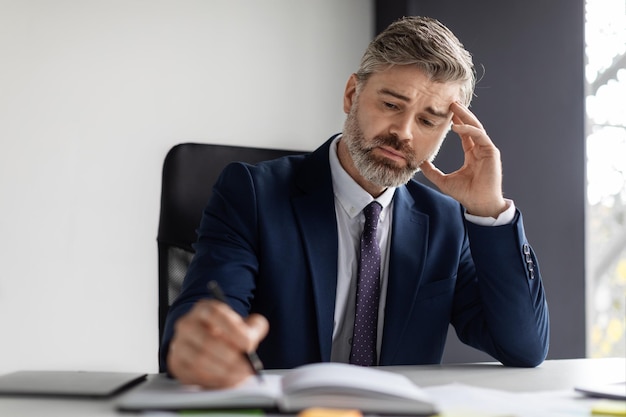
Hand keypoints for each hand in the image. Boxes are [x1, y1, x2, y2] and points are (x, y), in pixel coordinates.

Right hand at [167, 299, 268, 387]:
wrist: (209, 343)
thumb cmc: (228, 333)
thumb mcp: (244, 323)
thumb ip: (254, 326)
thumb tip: (252, 338)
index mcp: (204, 309)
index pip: (214, 314)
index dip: (233, 329)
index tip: (249, 343)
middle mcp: (187, 324)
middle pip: (206, 341)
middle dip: (230, 357)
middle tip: (247, 367)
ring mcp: (179, 344)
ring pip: (199, 361)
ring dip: (223, 372)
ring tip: (240, 375)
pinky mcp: (176, 364)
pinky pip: (193, 375)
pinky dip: (213, 381)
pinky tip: (228, 380)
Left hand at [420, 102, 506, 217]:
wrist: (478, 204)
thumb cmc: (465, 194)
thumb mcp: (443, 180)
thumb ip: (432, 171)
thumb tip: (419, 163)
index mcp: (472, 154)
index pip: (464, 133)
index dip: (456, 122)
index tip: (446, 112)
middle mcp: (480, 149)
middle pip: (470, 126)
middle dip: (461, 113)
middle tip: (451, 101)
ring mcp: (486, 150)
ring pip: (476, 127)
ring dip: (465, 116)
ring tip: (454, 107)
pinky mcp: (491, 152)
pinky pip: (479, 136)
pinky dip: (468, 130)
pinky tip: (457, 127)